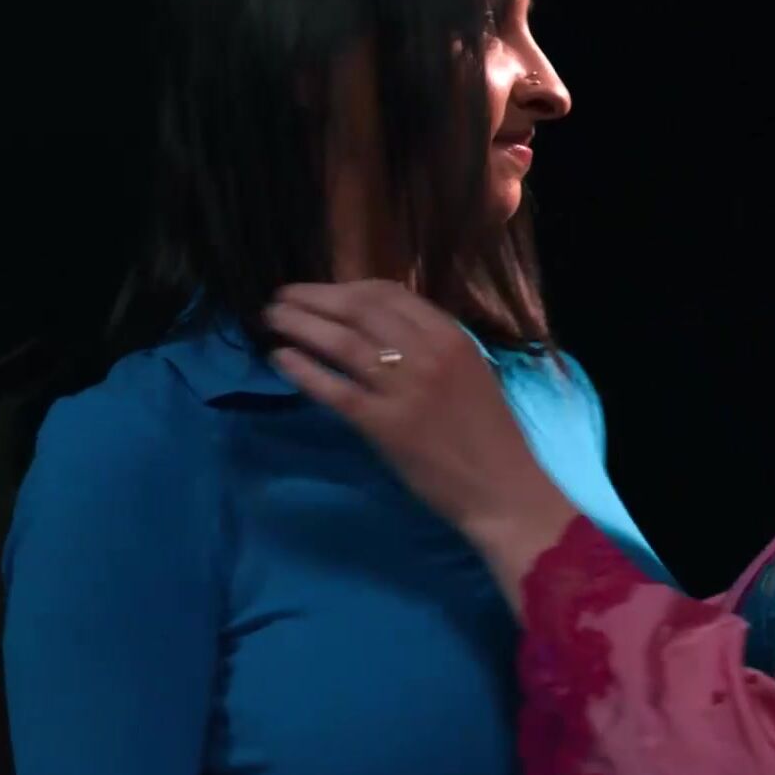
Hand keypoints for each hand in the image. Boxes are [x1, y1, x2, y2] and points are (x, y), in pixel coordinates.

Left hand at [264, 280, 576, 587]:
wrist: (501, 487)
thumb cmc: (489, 433)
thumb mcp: (469, 371)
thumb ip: (431, 346)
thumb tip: (378, 326)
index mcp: (452, 336)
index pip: (389, 293)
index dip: (346, 287)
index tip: (321, 291)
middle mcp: (428, 354)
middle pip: (358, 310)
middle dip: (314, 298)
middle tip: (282, 296)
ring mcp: (404, 389)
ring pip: (342, 343)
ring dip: (301, 325)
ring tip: (273, 319)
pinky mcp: (384, 425)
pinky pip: (335, 390)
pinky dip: (304, 370)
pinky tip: (282, 359)